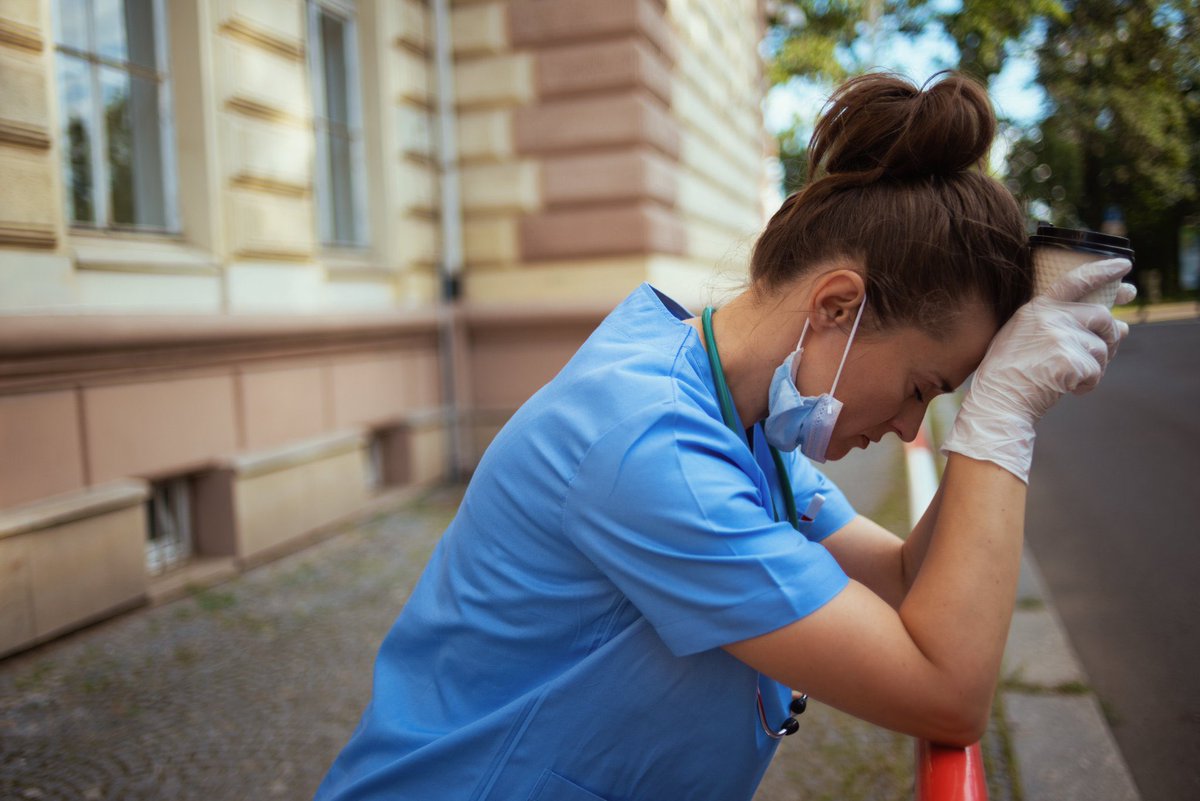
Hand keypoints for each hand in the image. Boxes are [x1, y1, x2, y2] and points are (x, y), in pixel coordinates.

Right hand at [941, 258, 1132, 482]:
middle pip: (1102, 316)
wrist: (998, 400)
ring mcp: (1060, 338)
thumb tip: (1124, 325)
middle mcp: (1050, 317)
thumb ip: (1069, 326)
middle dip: (1111, 335)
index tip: (1124, 265)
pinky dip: (1086, 386)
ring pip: (1102, 349)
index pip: (1076, 280)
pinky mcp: (1069, 361)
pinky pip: (1095, 373)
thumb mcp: (1028, 337)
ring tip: (1067, 377)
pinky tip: (1065, 389)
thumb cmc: (1010, 371)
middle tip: (1105, 350)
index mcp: (1037, 308)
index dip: (1103, 270)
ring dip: (1094, 367)